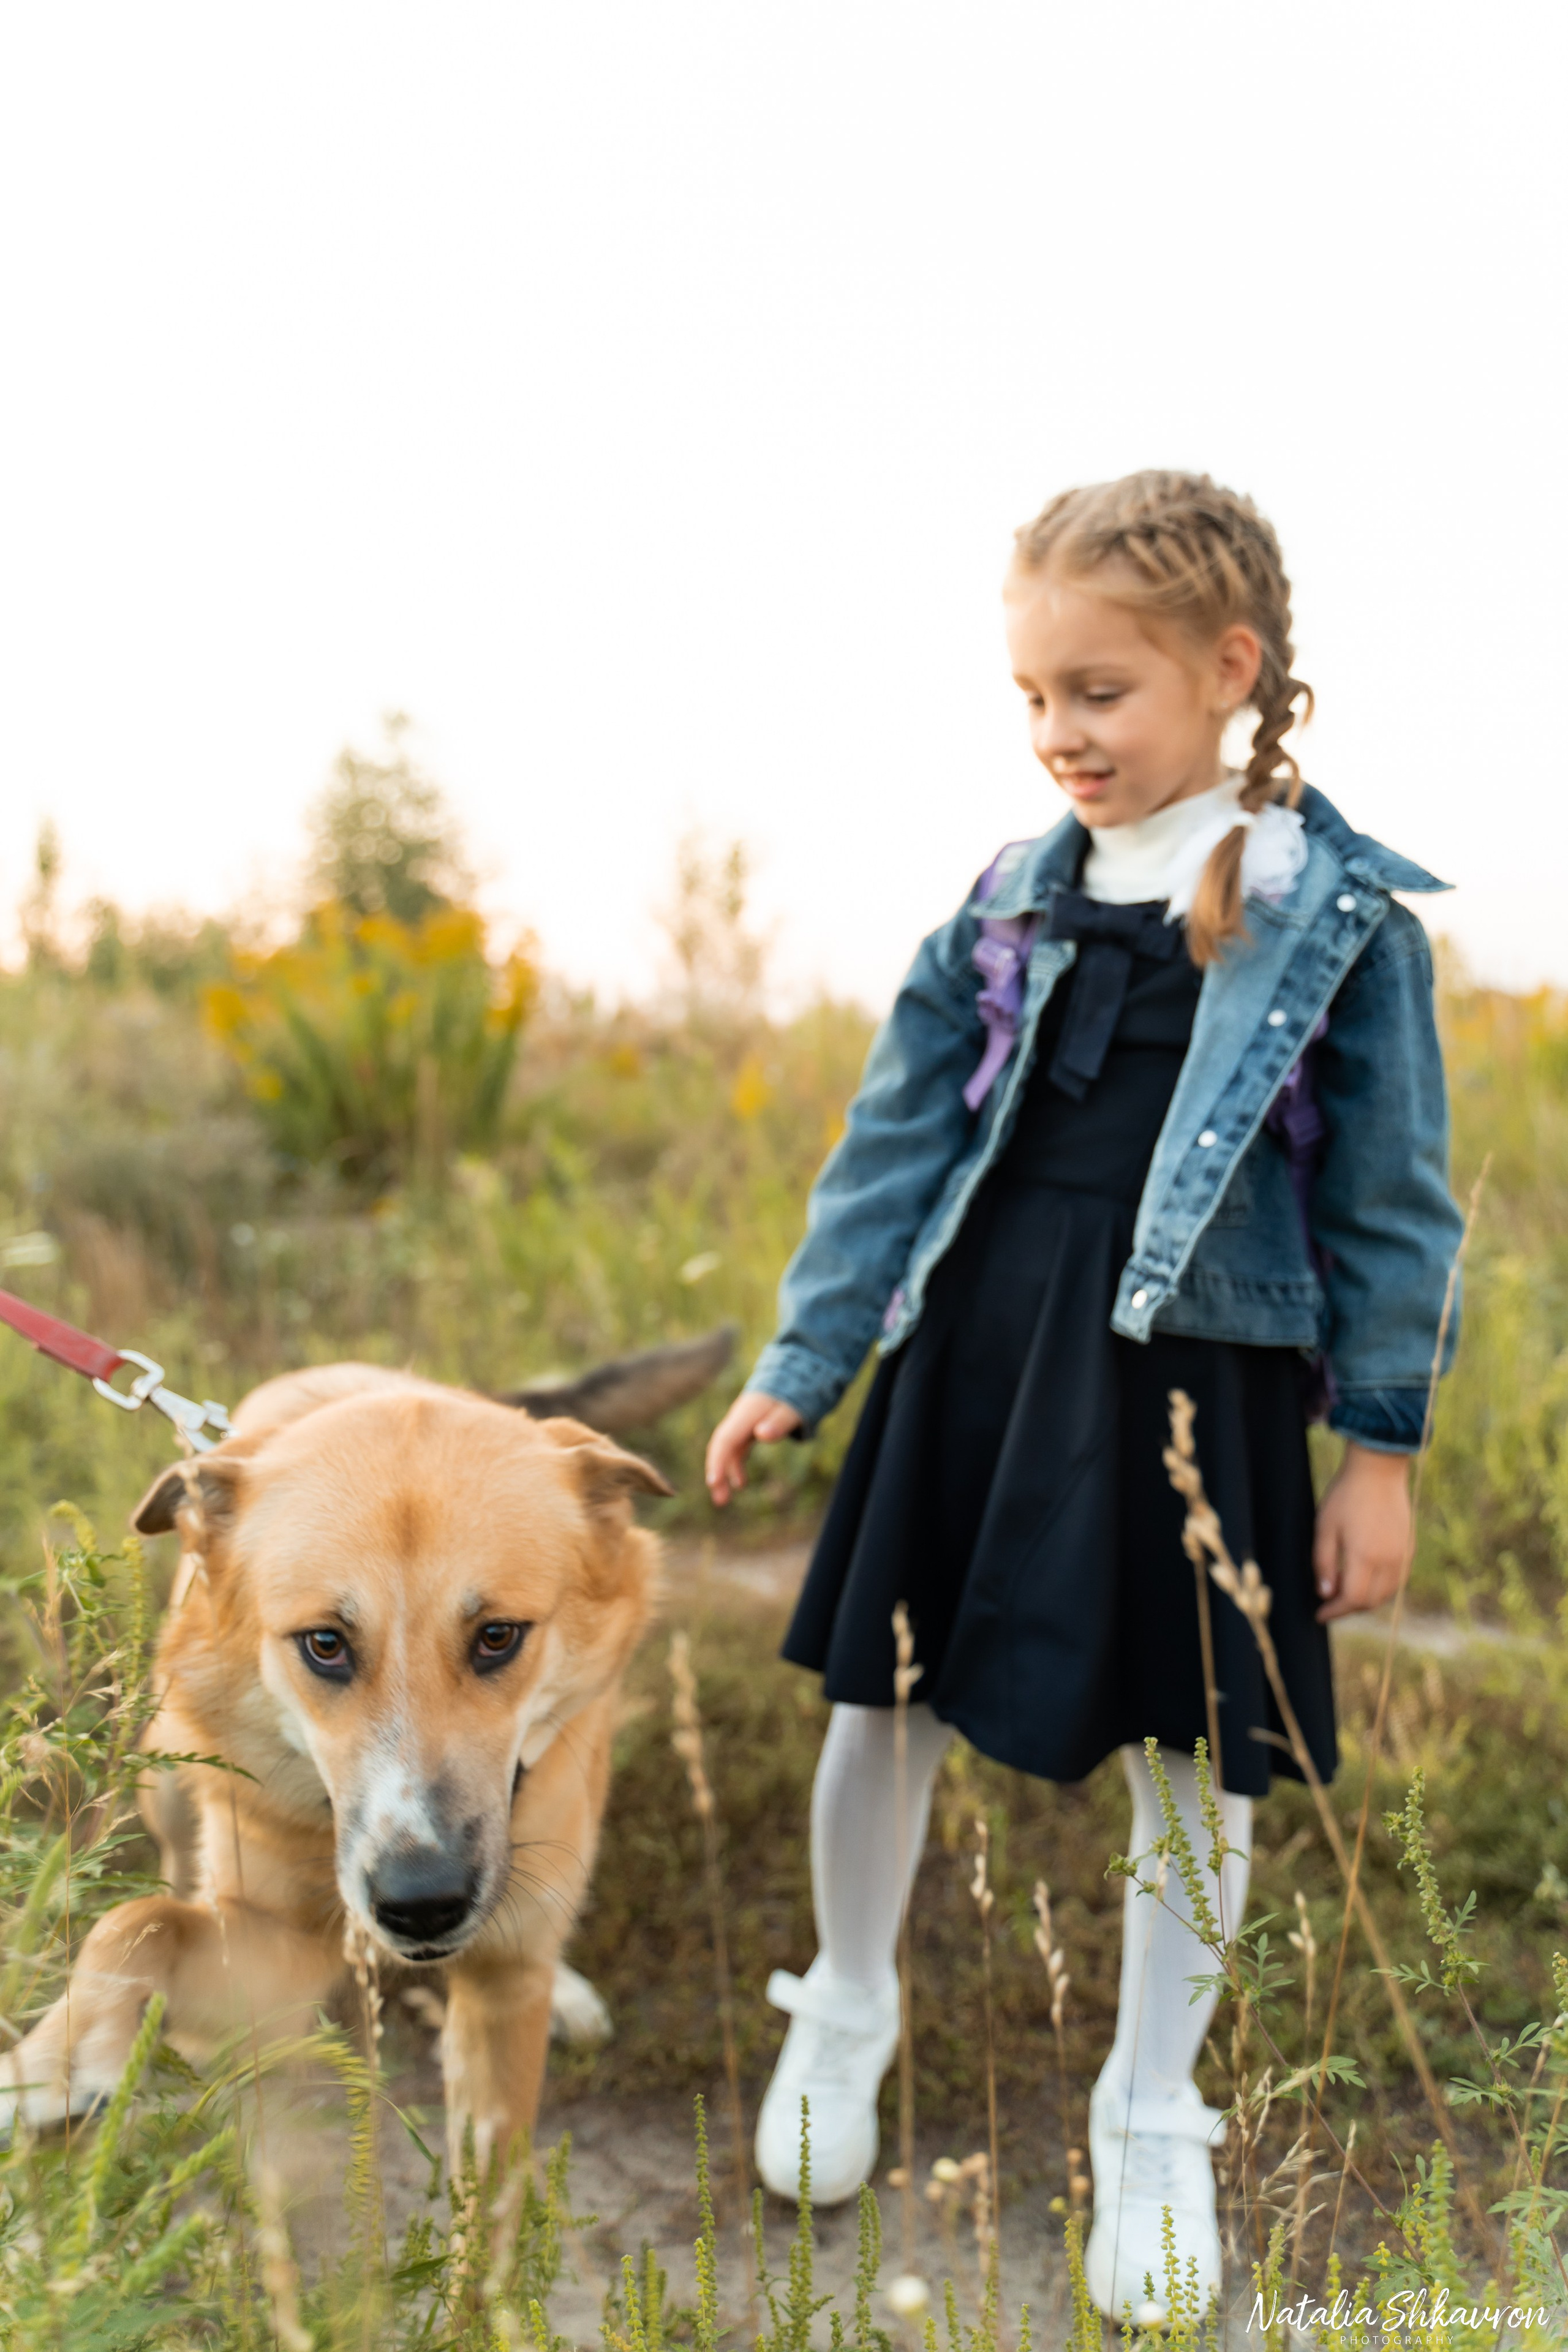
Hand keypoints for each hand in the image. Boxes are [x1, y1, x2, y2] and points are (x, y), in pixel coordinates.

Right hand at [705, 1390, 803, 1505]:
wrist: (795, 1376)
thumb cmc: (796, 1393)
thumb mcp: (792, 1409)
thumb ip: (779, 1422)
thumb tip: (761, 1435)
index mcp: (747, 1413)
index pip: (726, 1439)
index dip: (718, 1460)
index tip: (713, 1482)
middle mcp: (739, 1418)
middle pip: (721, 1447)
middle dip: (717, 1472)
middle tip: (719, 1501)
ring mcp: (742, 1423)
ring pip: (727, 1450)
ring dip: (724, 1473)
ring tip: (724, 1500)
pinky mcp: (748, 1429)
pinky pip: (736, 1449)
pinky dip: (735, 1466)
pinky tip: (740, 1484)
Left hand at [1312, 1442, 1413, 1623]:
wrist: (1379, 1470)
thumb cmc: (1346, 1495)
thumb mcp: (1324, 1527)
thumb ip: (1323, 1563)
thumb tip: (1325, 1593)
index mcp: (1366, 1556)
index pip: (1353, 1600)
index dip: (1335, 1611)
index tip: (1320, 1614)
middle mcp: (1390, 1561)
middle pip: (1371, 1602)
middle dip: (1348, 1608)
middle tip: (1329, 1602)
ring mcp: (1403, 1555)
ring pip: (1386, 1594)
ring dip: (1365, 1599)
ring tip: (1344, 1588)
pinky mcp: (1410, 1548)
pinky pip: (1396, 1580)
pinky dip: (1380, 1588)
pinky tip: (1364, 1576)